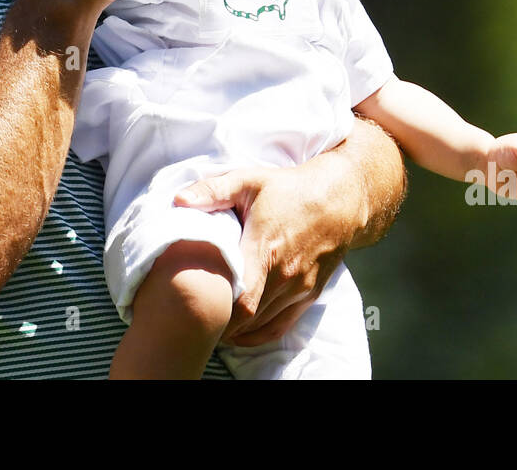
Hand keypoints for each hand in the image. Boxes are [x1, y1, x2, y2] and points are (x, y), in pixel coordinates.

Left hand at [174, 162, 347, 346]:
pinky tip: (238, 330)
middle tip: (195, 314)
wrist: (338, 199)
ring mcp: (299, 288)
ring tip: (211, 321)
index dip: (217, 312)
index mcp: (265, 249)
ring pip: (261, 325)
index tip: (194, 306)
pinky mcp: (308, 295)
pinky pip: (279, 326)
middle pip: (247, 318)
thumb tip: (178, 201)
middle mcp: (285, 275)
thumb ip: (212, 191)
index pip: (240, 301)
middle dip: (220, 322)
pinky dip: (256, 334)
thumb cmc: (288, 189)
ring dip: (236, 329)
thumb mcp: (248, 180)